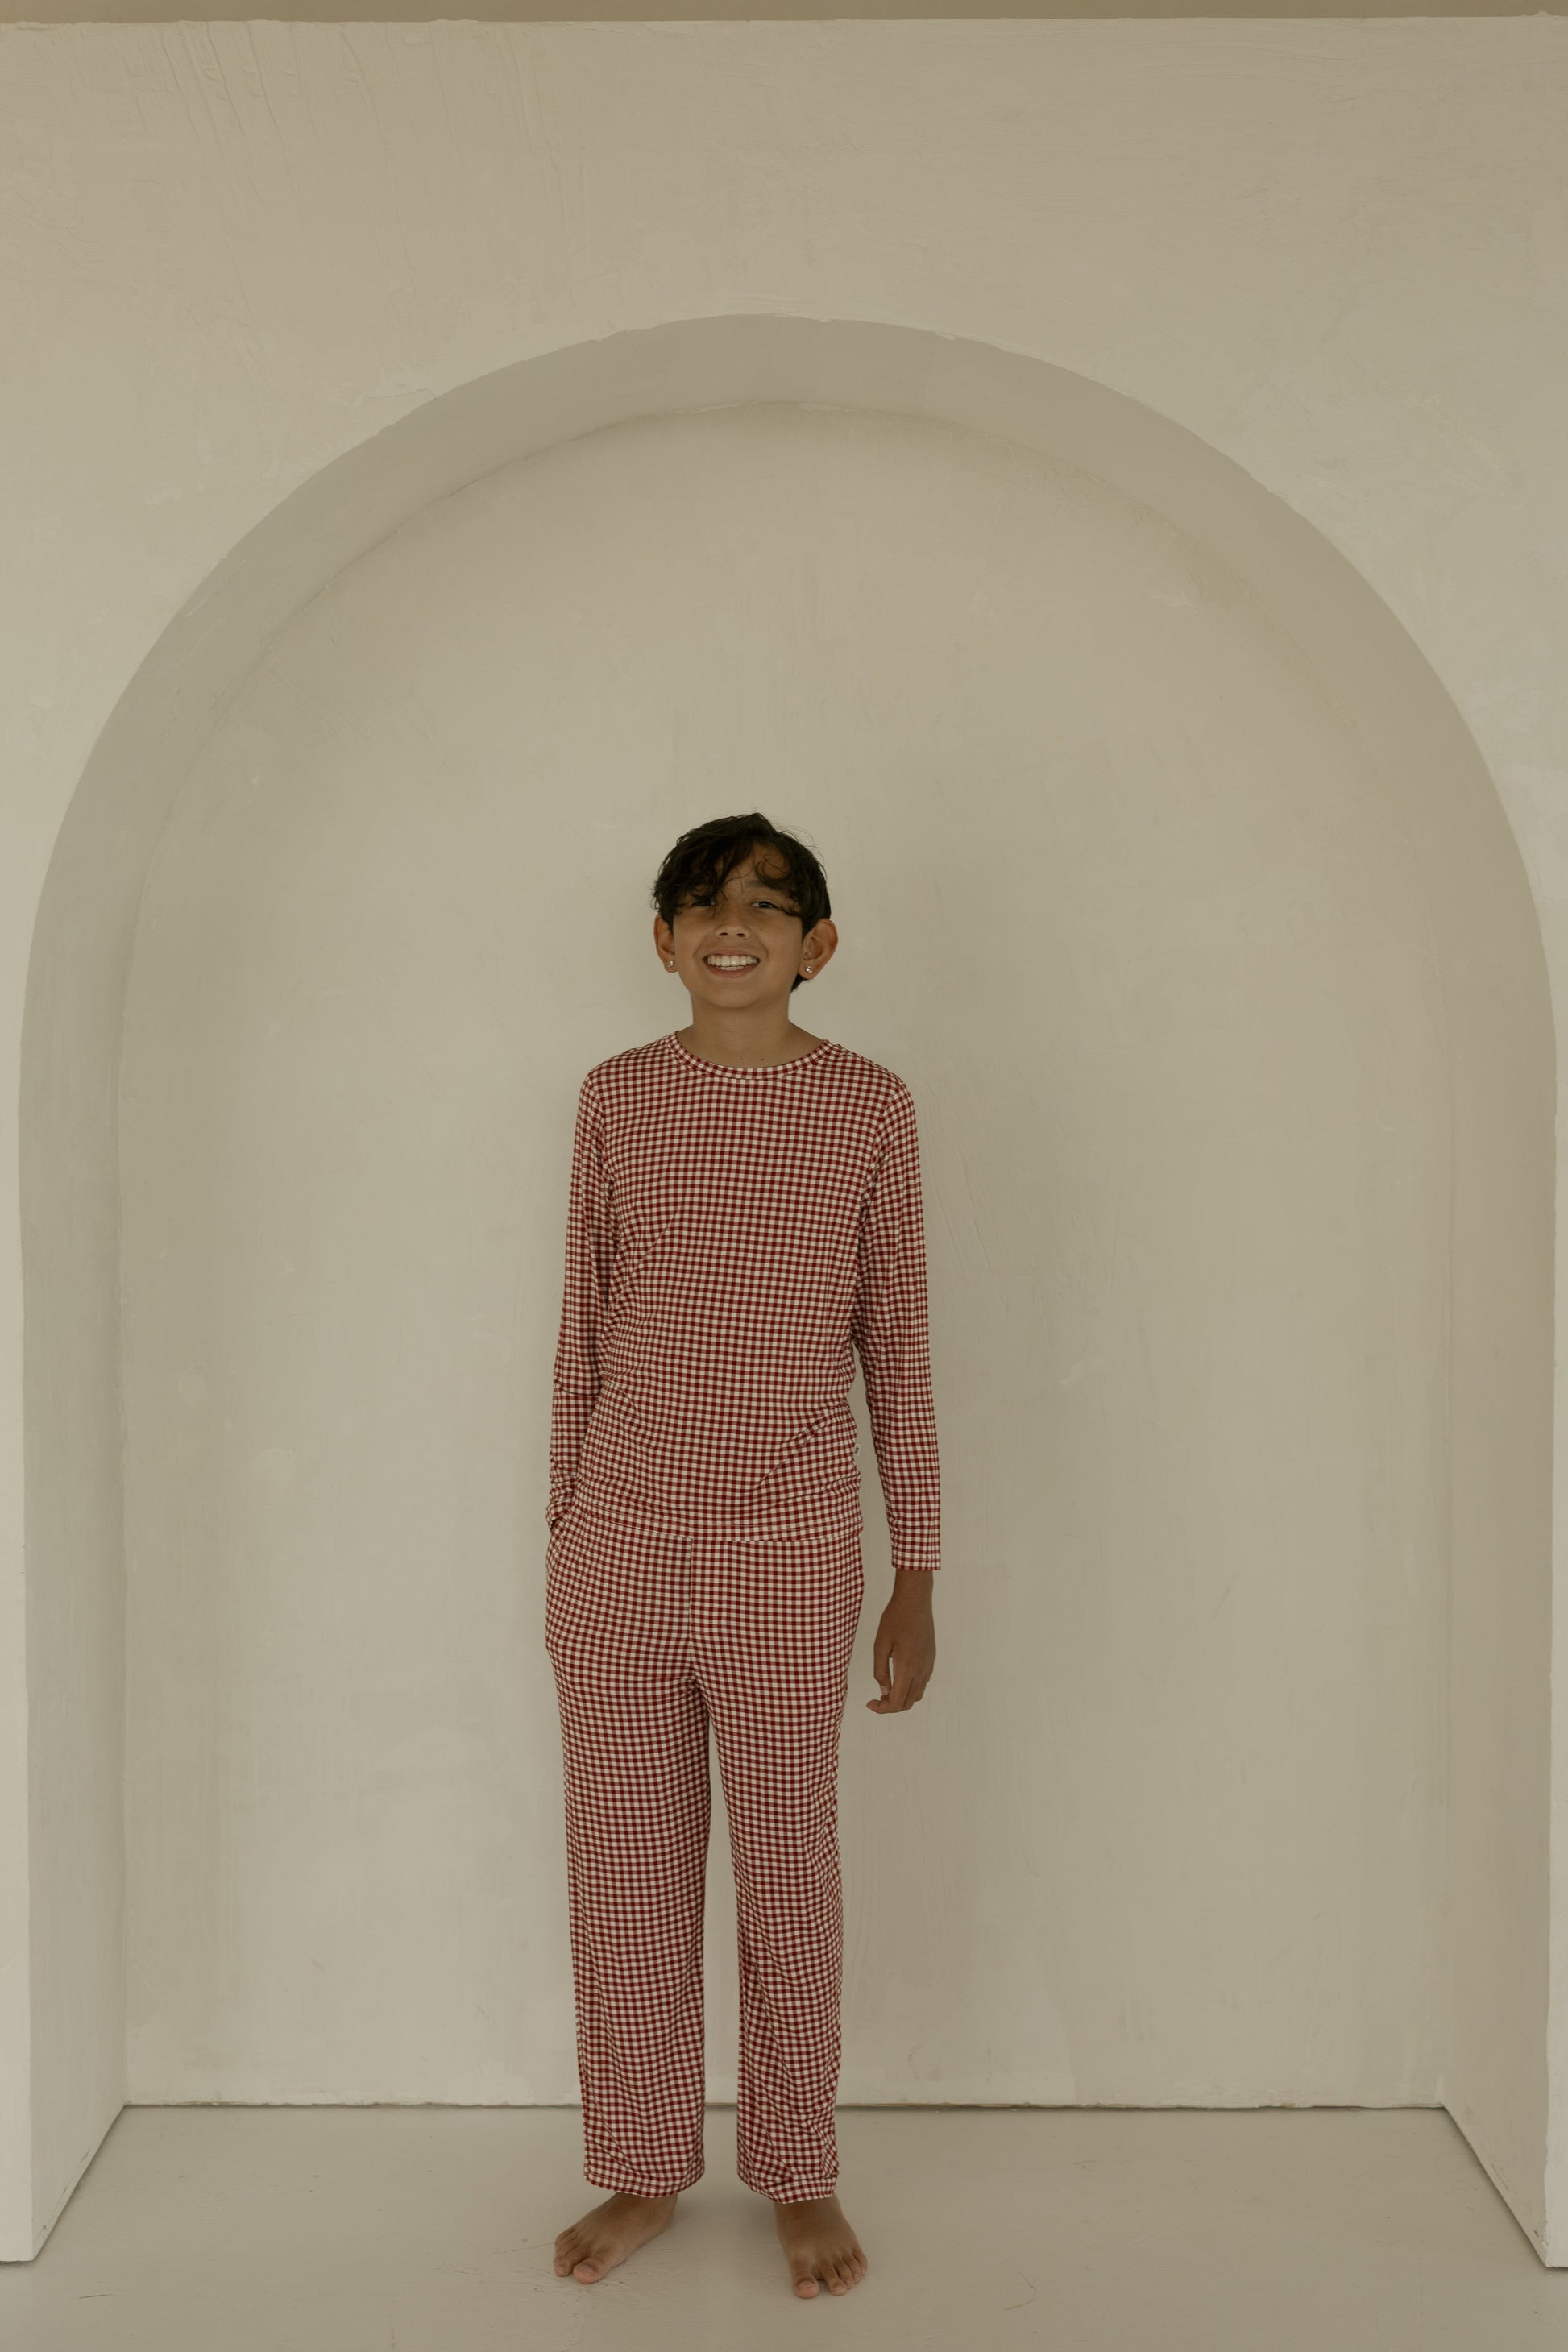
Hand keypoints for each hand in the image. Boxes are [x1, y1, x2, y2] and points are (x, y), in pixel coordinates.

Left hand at [865, 1579, 935, 1712]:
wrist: (915, 1600)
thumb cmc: (894, 1618)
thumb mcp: (880, 1645)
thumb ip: (880, 1671)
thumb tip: (884, 1691)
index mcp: (907, 1668)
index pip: (897, 1702)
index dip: (882, 1708)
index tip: (870, 1703)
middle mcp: (921, 1669)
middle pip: (908, 1702)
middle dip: (891, 1706)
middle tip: (876, 1698)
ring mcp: (928, 1664)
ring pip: (917, 1694)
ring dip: (902, 1698)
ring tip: (887, 1689)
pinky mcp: (931, 1657)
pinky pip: (923, 1681)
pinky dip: (911, 1687)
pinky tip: (899, 1676)